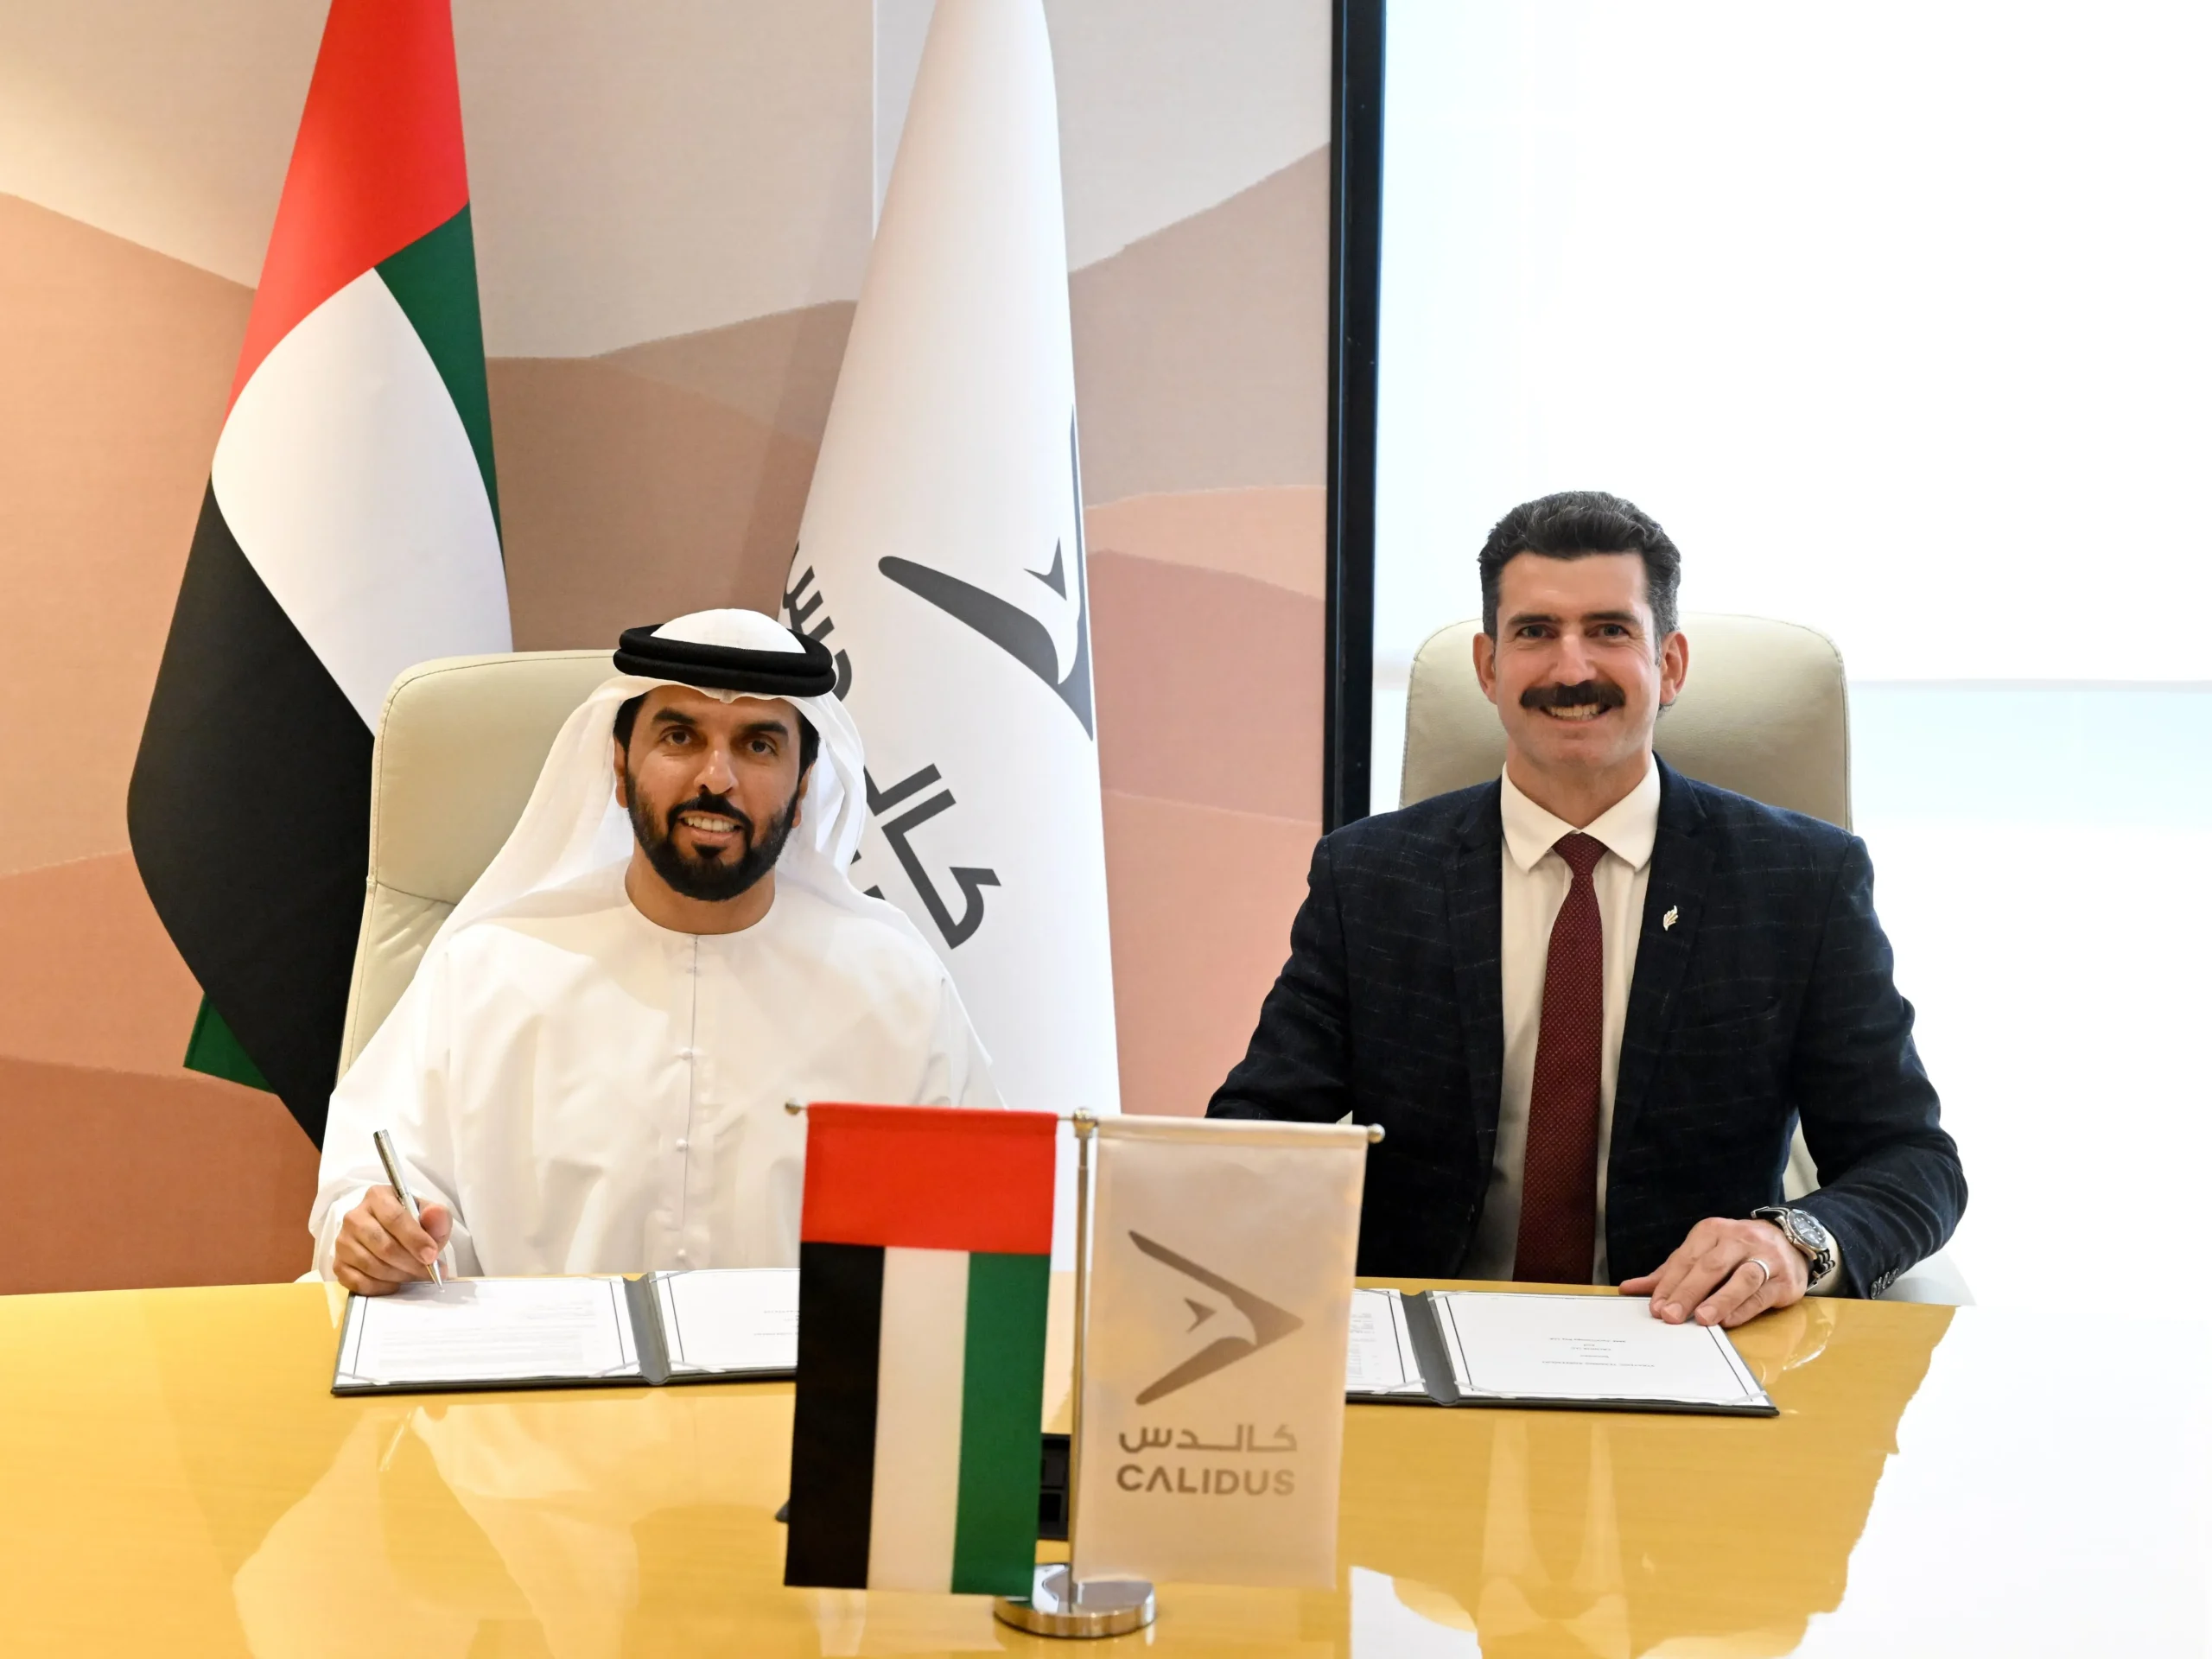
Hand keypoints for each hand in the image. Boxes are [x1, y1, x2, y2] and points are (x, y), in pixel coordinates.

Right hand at [334, 1185, 451, 1295]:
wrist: (394, 1236)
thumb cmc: (412, 1224)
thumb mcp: (429, 1217)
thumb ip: (436, 1216)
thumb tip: (435, 1214)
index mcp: (377, 1197)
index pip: (394, 1218)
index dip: (415, 1239)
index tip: (431, 1256)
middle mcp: (354, 1216)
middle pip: (382, 1245)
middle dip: (409, 1263)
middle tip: (428, 1272)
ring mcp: (343, 1241)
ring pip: (371, 1265)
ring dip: (398, 1275)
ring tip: (414, 1275)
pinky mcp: (338, 1264)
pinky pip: (358, 1282)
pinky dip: (380, 1287)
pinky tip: (395, 1283)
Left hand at [1619, 1217, 1806, 1328]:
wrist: (1790, 1241)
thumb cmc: (1736, 1252)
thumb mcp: (1703, 1253)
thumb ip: (1669, 1272)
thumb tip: (1629, 1288)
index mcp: (1712, 1231)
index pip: (1686, 1259)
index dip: (1669, 1284)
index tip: (1655, 1307)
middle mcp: (1738, 1240)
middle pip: (1709, 1267)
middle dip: (1687, 1292)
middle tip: (1670, 1316)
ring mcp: (1764, 1258)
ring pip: (1740, 1278)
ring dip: (1719, 1299)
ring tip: (1701, 1319)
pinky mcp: (1783, 1280)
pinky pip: (1761, 1294)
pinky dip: (1743, 1308)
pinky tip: (1728, 1321)